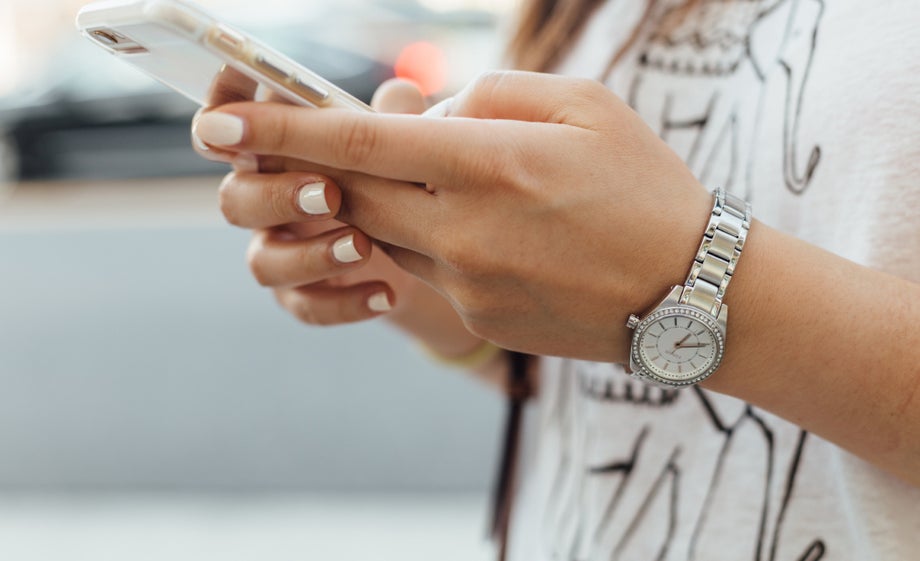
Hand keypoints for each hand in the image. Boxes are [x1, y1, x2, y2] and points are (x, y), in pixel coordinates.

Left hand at [192, 71, 714, 361]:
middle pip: (352, 192)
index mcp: (491, 163)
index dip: (282, 130)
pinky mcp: (477, 315)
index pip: (359, 142)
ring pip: (384, 232)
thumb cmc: (646, 186)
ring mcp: (467, 282)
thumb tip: (423, 111)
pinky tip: (490, 230)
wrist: (692, 293)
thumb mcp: (584, 105)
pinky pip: (426, 268)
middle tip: (305, 146)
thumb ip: (491, 94)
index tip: (218, 124)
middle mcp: (465, 228)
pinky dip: (432, 238)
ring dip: (386, 201)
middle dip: (318, 167)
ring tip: (447, 181)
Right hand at [195, 77, 431, 324]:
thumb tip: (401, 94)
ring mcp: (279, 250)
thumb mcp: (400, 144)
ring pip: (263, 262)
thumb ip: (393, 119)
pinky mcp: (301, 295)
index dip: (220, 115)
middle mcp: (264, 199)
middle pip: (234, 199)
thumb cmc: (394, 176)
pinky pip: (305, 306)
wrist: (422, 250)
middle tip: (330, 193)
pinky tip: (386, 294)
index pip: (228, 127)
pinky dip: (345, 302)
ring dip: (310, 255)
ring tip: (363, 247)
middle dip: (277, 195)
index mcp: (275, 150)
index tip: (234, 113)